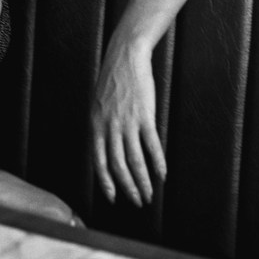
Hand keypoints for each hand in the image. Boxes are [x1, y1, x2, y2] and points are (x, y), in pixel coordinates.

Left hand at [91, 37, 165, 207]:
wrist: (125, 56)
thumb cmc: (112, 80)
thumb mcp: (98, 104)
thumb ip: (101, 126)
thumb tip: (105, 149)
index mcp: (95, 124)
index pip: (98, 160)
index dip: (105, 182)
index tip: (112, 197)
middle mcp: (110, 126)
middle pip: (118, 166)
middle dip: (128, 188)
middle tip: (137, 202)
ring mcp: (128, 122)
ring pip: (135, 161)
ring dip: (143, 182)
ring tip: (150, 195)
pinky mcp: (144, 116)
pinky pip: (151, 146)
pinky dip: (158, 163)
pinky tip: (162, 174)